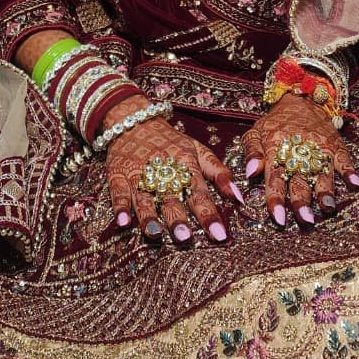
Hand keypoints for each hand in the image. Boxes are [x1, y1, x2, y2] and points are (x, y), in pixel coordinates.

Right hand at [105, 115, 242, 243]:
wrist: (136, 121)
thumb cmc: (171, 141)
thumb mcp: (198, 151)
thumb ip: (219, 173)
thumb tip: (240, 197)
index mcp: (186, 168)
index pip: (200, 194)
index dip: (210, 215)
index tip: (220, 235)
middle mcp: (163, 173)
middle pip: (170, 198)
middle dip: (178, 218)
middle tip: (185, 237)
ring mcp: (139, 174)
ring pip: (144, 198)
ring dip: (149, 216)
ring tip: (155, 234)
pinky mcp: (119, 174)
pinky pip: (118, 192)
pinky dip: (120, 206)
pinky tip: (123, 222)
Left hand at [241, 93, 358, 227]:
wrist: (301, 100)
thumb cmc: (275, 123)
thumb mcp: (255, 132)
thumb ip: (251, 152)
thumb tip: (251, 173)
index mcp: (276, 152)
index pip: (275, 179)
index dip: (276, 199)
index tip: (278, 217)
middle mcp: (298, 153)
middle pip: (300, 181)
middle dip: (302, 201)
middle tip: (305, 220)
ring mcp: (319, 149)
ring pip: (322, 173)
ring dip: (325, 190)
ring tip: (328, 207)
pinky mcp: (334, 145)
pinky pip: (344, 158)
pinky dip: (349, 170)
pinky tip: (354, 184)